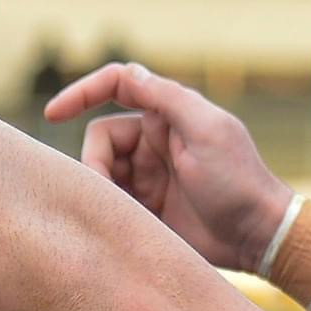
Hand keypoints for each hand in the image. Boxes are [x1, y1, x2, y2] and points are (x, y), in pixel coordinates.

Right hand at [42, 62, 291, 270]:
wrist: (258, 237)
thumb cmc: (240, 181)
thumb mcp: (208, 131)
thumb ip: (167, 99)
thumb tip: (126, 73)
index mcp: (168, 115)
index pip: (116, 86)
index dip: (81, 93)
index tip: (53, 114)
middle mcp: (154, 141)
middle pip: (100, 139)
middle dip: (96, 164)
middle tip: (108, 194)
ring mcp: (149, 175)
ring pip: (101, 173)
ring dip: (103, 191)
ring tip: (125, 214)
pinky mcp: (146, 208)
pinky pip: (111, 202)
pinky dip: (109, 210)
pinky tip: (124, 225)